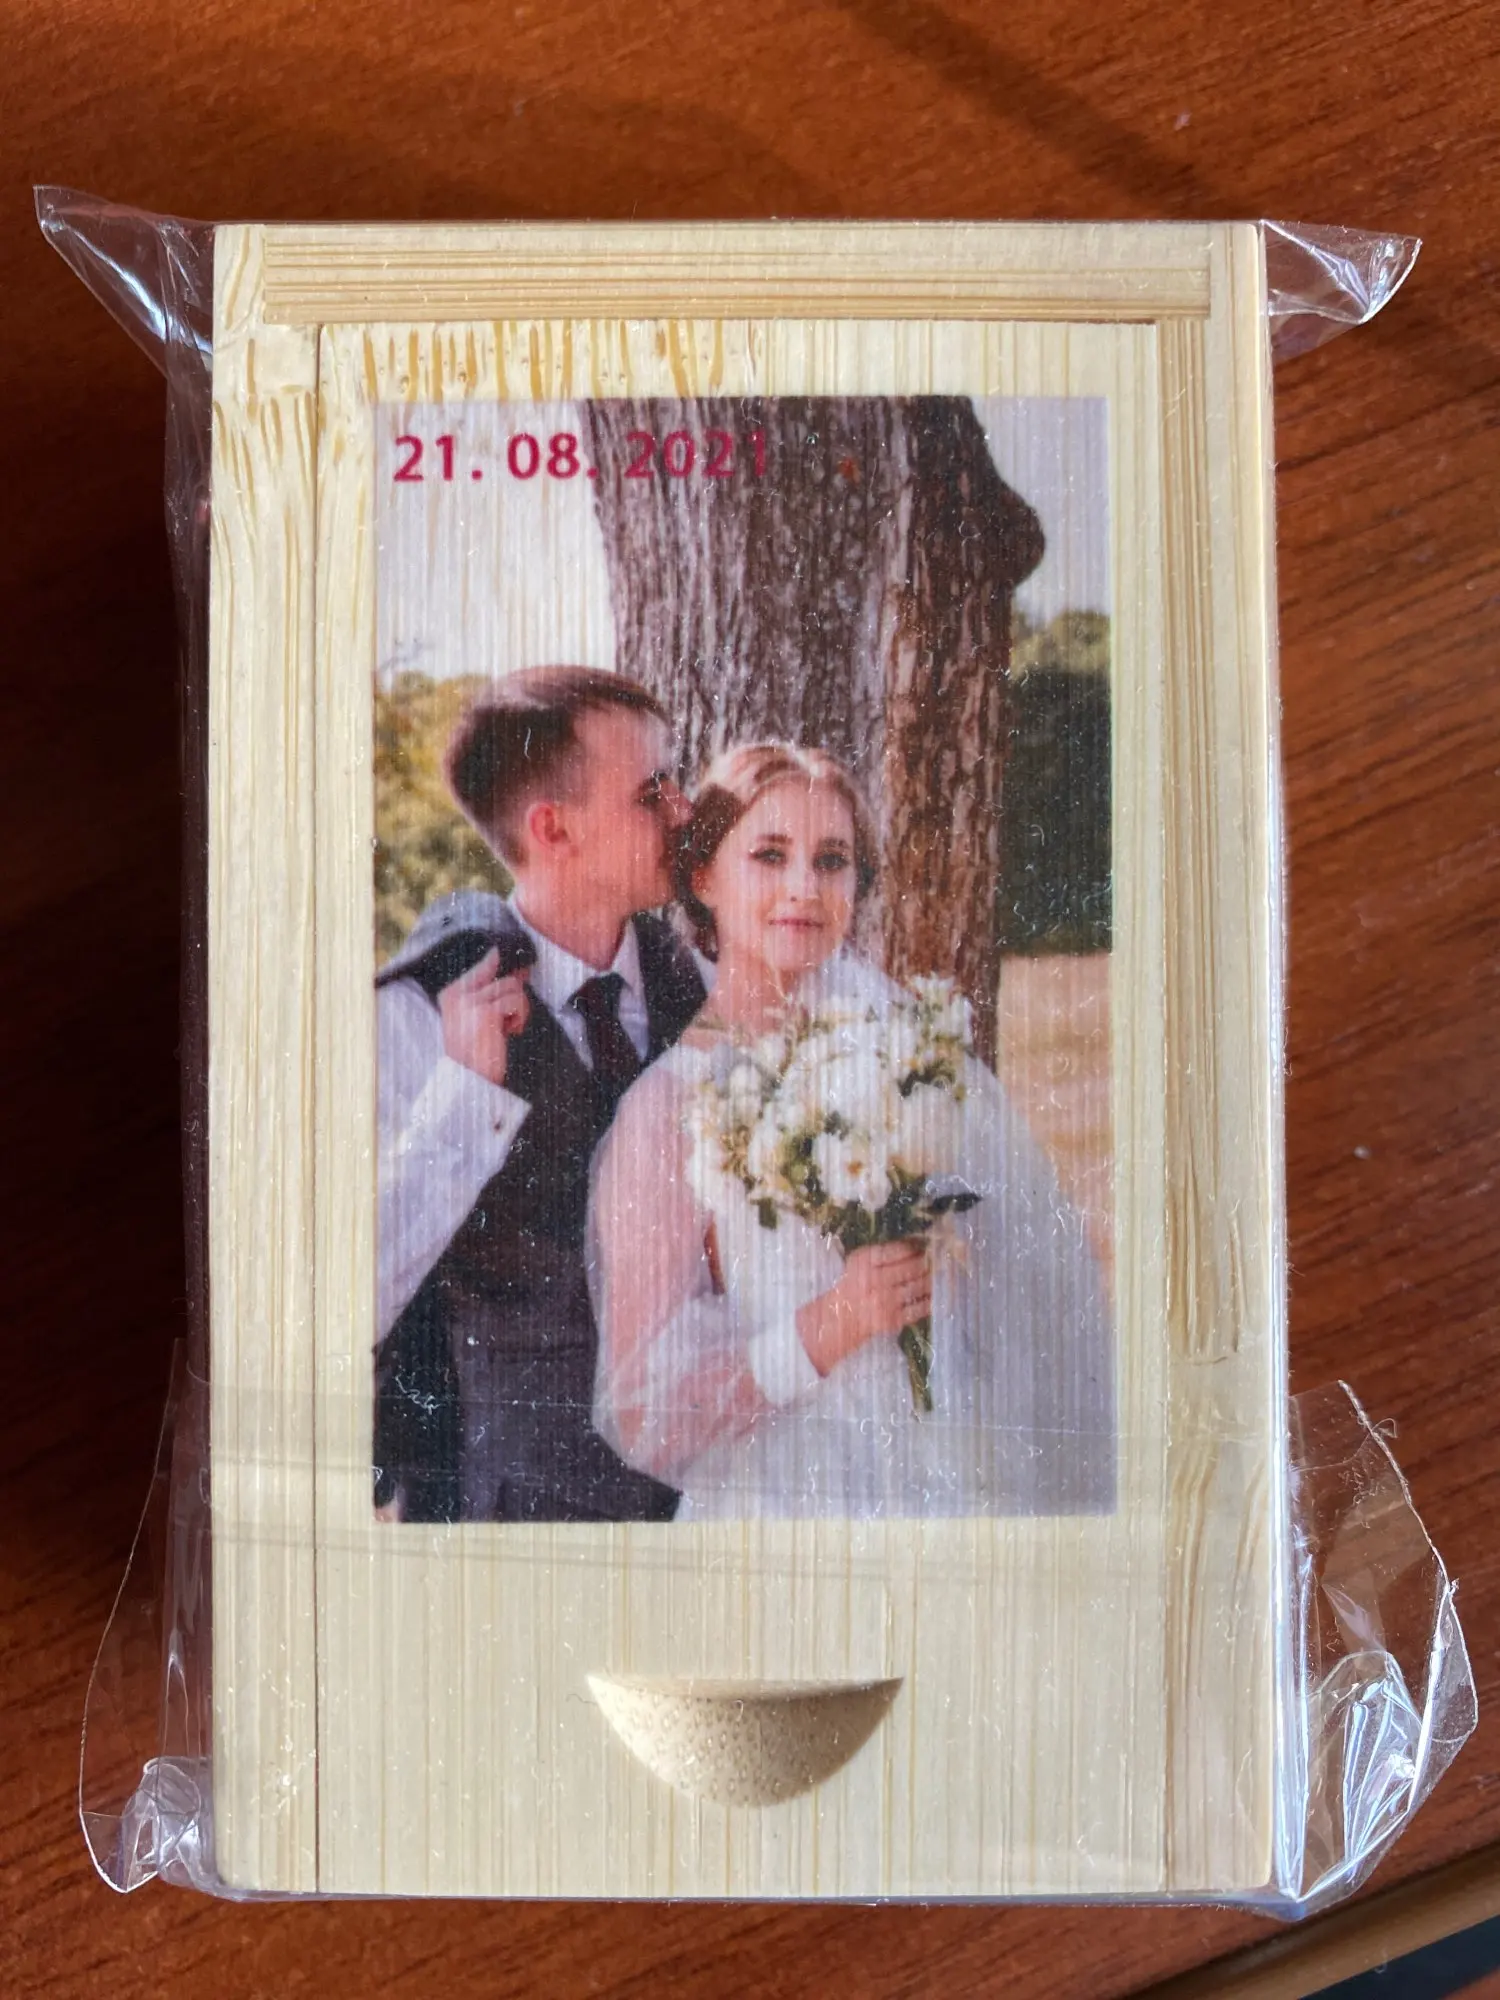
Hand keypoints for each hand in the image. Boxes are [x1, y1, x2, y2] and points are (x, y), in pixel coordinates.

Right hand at [438, 947, 529, 1086]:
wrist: (469, 1078)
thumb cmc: (476, 1052)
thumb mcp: (478, 1017)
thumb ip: (491, 992)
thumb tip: (519, 972)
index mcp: (451, 994)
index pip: (484, 966)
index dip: (507, 968)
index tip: (521, 970)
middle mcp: (457, 994)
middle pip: (503, 977)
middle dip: (516, 998)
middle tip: (512, 1018)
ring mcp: (470, 1002)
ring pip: (512, 986)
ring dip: (519, 1008)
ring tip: (509, 1027)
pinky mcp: (486, 1011)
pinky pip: (516, 1000)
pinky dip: (520, 1017)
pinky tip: (510, 1031)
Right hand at [796, 1240, 931, 1377]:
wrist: (840, 1317)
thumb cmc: (854, 1283)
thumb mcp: (860, 1261)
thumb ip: (885, 1252)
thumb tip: (918, 1242)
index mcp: (865, 1261)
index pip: (900, 1249)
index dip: (919, 1245)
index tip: (928, 1244)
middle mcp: (876, 1280)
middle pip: (914, 1267)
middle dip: (931, 1262)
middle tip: (941, 1258)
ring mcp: (886, 1301)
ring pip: (920, 1286)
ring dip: (935, 1279)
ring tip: (943, 1273)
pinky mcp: (893, 1319)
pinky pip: (920, 1308)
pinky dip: (932, 1300)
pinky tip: (937, 1293)